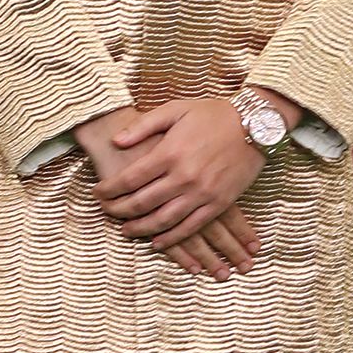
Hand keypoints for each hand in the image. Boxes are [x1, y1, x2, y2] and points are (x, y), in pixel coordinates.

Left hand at [74, 107, 261, 278]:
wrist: (254, 124)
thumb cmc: (213, 114)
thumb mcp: (175, 110)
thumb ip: (143, 126)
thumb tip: (116, 142)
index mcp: (169, 152)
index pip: (129, 179)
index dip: (109, 189)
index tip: (97, 193)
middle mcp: (183, 176)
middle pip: (142, 202)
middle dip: (118, 210)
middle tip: (106, 212)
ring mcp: (202, 193)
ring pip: (163, 220)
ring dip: (140, 229)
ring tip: (125, 230)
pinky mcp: (219, 204)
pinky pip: (191, 227)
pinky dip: (172, 239)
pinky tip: (157, 242)